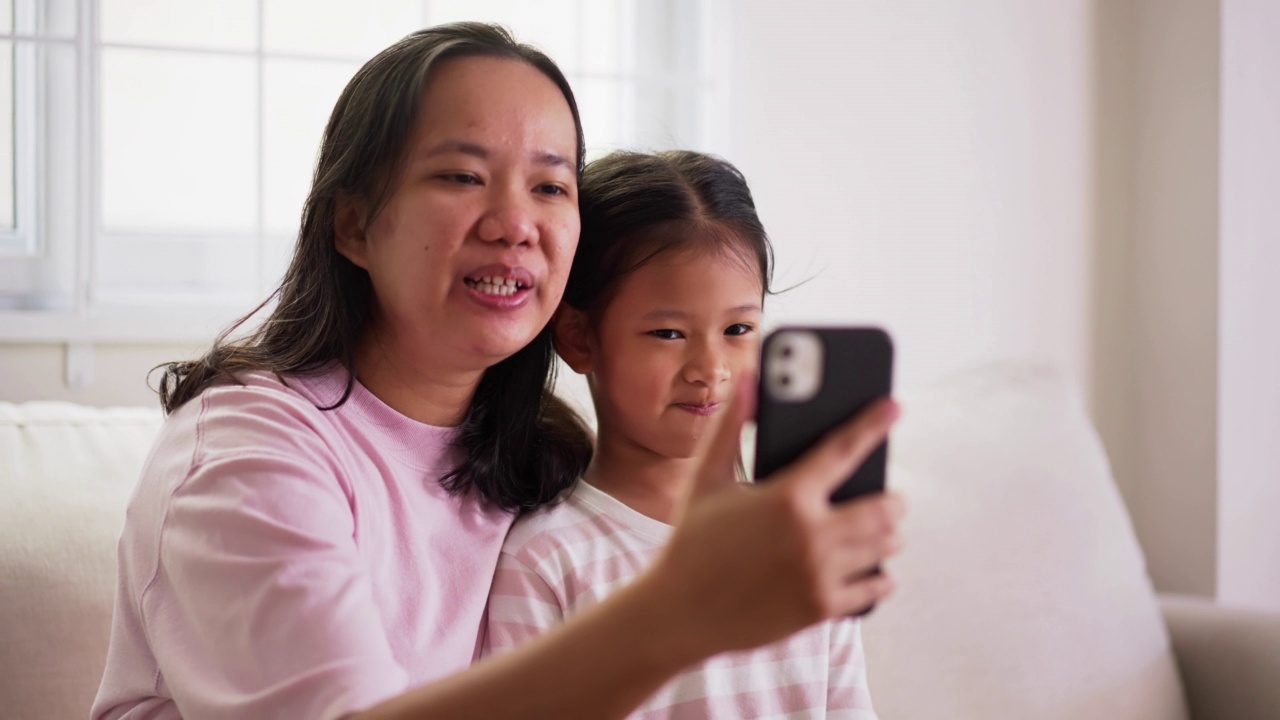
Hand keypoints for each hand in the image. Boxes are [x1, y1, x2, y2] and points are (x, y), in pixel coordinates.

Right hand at [643, 373, 903, 663]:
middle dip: (891, 499)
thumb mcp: (707, 479)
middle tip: (885, 496)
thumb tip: (748, 378)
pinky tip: (874, 570)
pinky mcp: (822, 607)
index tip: (893, 408)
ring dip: (889, 534)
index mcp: (786, 497)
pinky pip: (875, 588)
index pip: (843, 449)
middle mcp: (810, 535)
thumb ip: (731, 426)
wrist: (680, 613)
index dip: (873, 424)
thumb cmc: (692, 541)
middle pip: (884, 507)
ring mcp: (820, 574)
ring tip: (879, 530)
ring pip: (886, 546)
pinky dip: (881, 577)